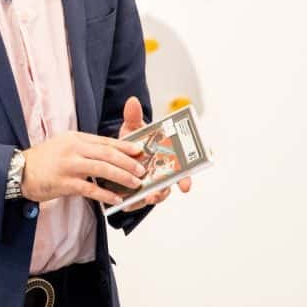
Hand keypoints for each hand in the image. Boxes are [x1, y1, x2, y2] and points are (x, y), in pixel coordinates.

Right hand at [21, 131, 146, 208]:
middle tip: (142, 169)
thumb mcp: (64, 145)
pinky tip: (116, 199)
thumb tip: (107, 154)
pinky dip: (105, 194)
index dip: (125, 146)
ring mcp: (69, 165)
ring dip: (122, 176)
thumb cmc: (44, 160)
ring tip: (136, 184)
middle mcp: (74, 148)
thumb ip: (84, 148)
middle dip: (128, 162)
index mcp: (76, 138)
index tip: (140, 151)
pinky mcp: (65, 183)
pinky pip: (90, 188)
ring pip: (102, 169)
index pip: (105, 141)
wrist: (20, 171)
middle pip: (107, 153)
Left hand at [117, 96, 192, 212]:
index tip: (187, 185)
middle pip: (170, 186)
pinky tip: (125, 204)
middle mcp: (163, 174)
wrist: (119, 151)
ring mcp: (151, 185)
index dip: (187, 178)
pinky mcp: (137, 193)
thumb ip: (134, 117)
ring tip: (145, 197)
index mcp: (168, 159)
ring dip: (151, 198)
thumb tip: (132, 102)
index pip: (184, 171)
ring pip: (155, 195)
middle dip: (165, 191)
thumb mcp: (133, 128)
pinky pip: (137, 202)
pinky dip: (133, 204)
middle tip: (158, 193)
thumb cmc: (134, 141)